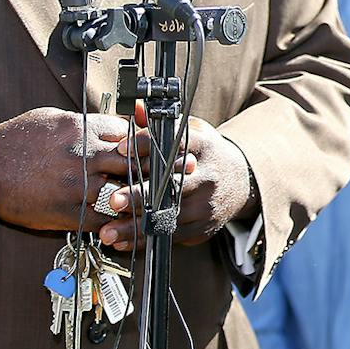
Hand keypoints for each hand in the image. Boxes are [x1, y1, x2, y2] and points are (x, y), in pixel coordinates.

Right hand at [0, 107, 139, 231]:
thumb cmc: (16, 141)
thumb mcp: (53, 118)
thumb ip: (85, 124)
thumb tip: (110, 127)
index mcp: (83, 129)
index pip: (128, 133)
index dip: (137, 142)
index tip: (139, 150)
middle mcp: (86, 156)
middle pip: (133, 162)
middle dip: (141, 168)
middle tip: (146, 175)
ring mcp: (78, 185)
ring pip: (124, 193)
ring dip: (131, 197)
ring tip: (137, 200)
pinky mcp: (68, 212)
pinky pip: (103, 219)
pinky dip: (113, 221)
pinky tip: (116, 220)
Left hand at [98, 115, 258, 251]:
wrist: (240, 181)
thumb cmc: (205, 154)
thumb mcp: (190, 132)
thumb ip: (160, 126)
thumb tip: (135, 108)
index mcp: (202, 146)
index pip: (172, 144)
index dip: (145, 145)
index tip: (120, 149)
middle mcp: (206, 175)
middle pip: (170, 186)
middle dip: (141, 195)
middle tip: (114, 200)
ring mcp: (206, 204)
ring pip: (168, 217)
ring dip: (136, 226)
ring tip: (108, 231)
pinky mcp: (202, 226)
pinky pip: (170, 236)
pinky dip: (145, 239)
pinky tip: (123, 241)